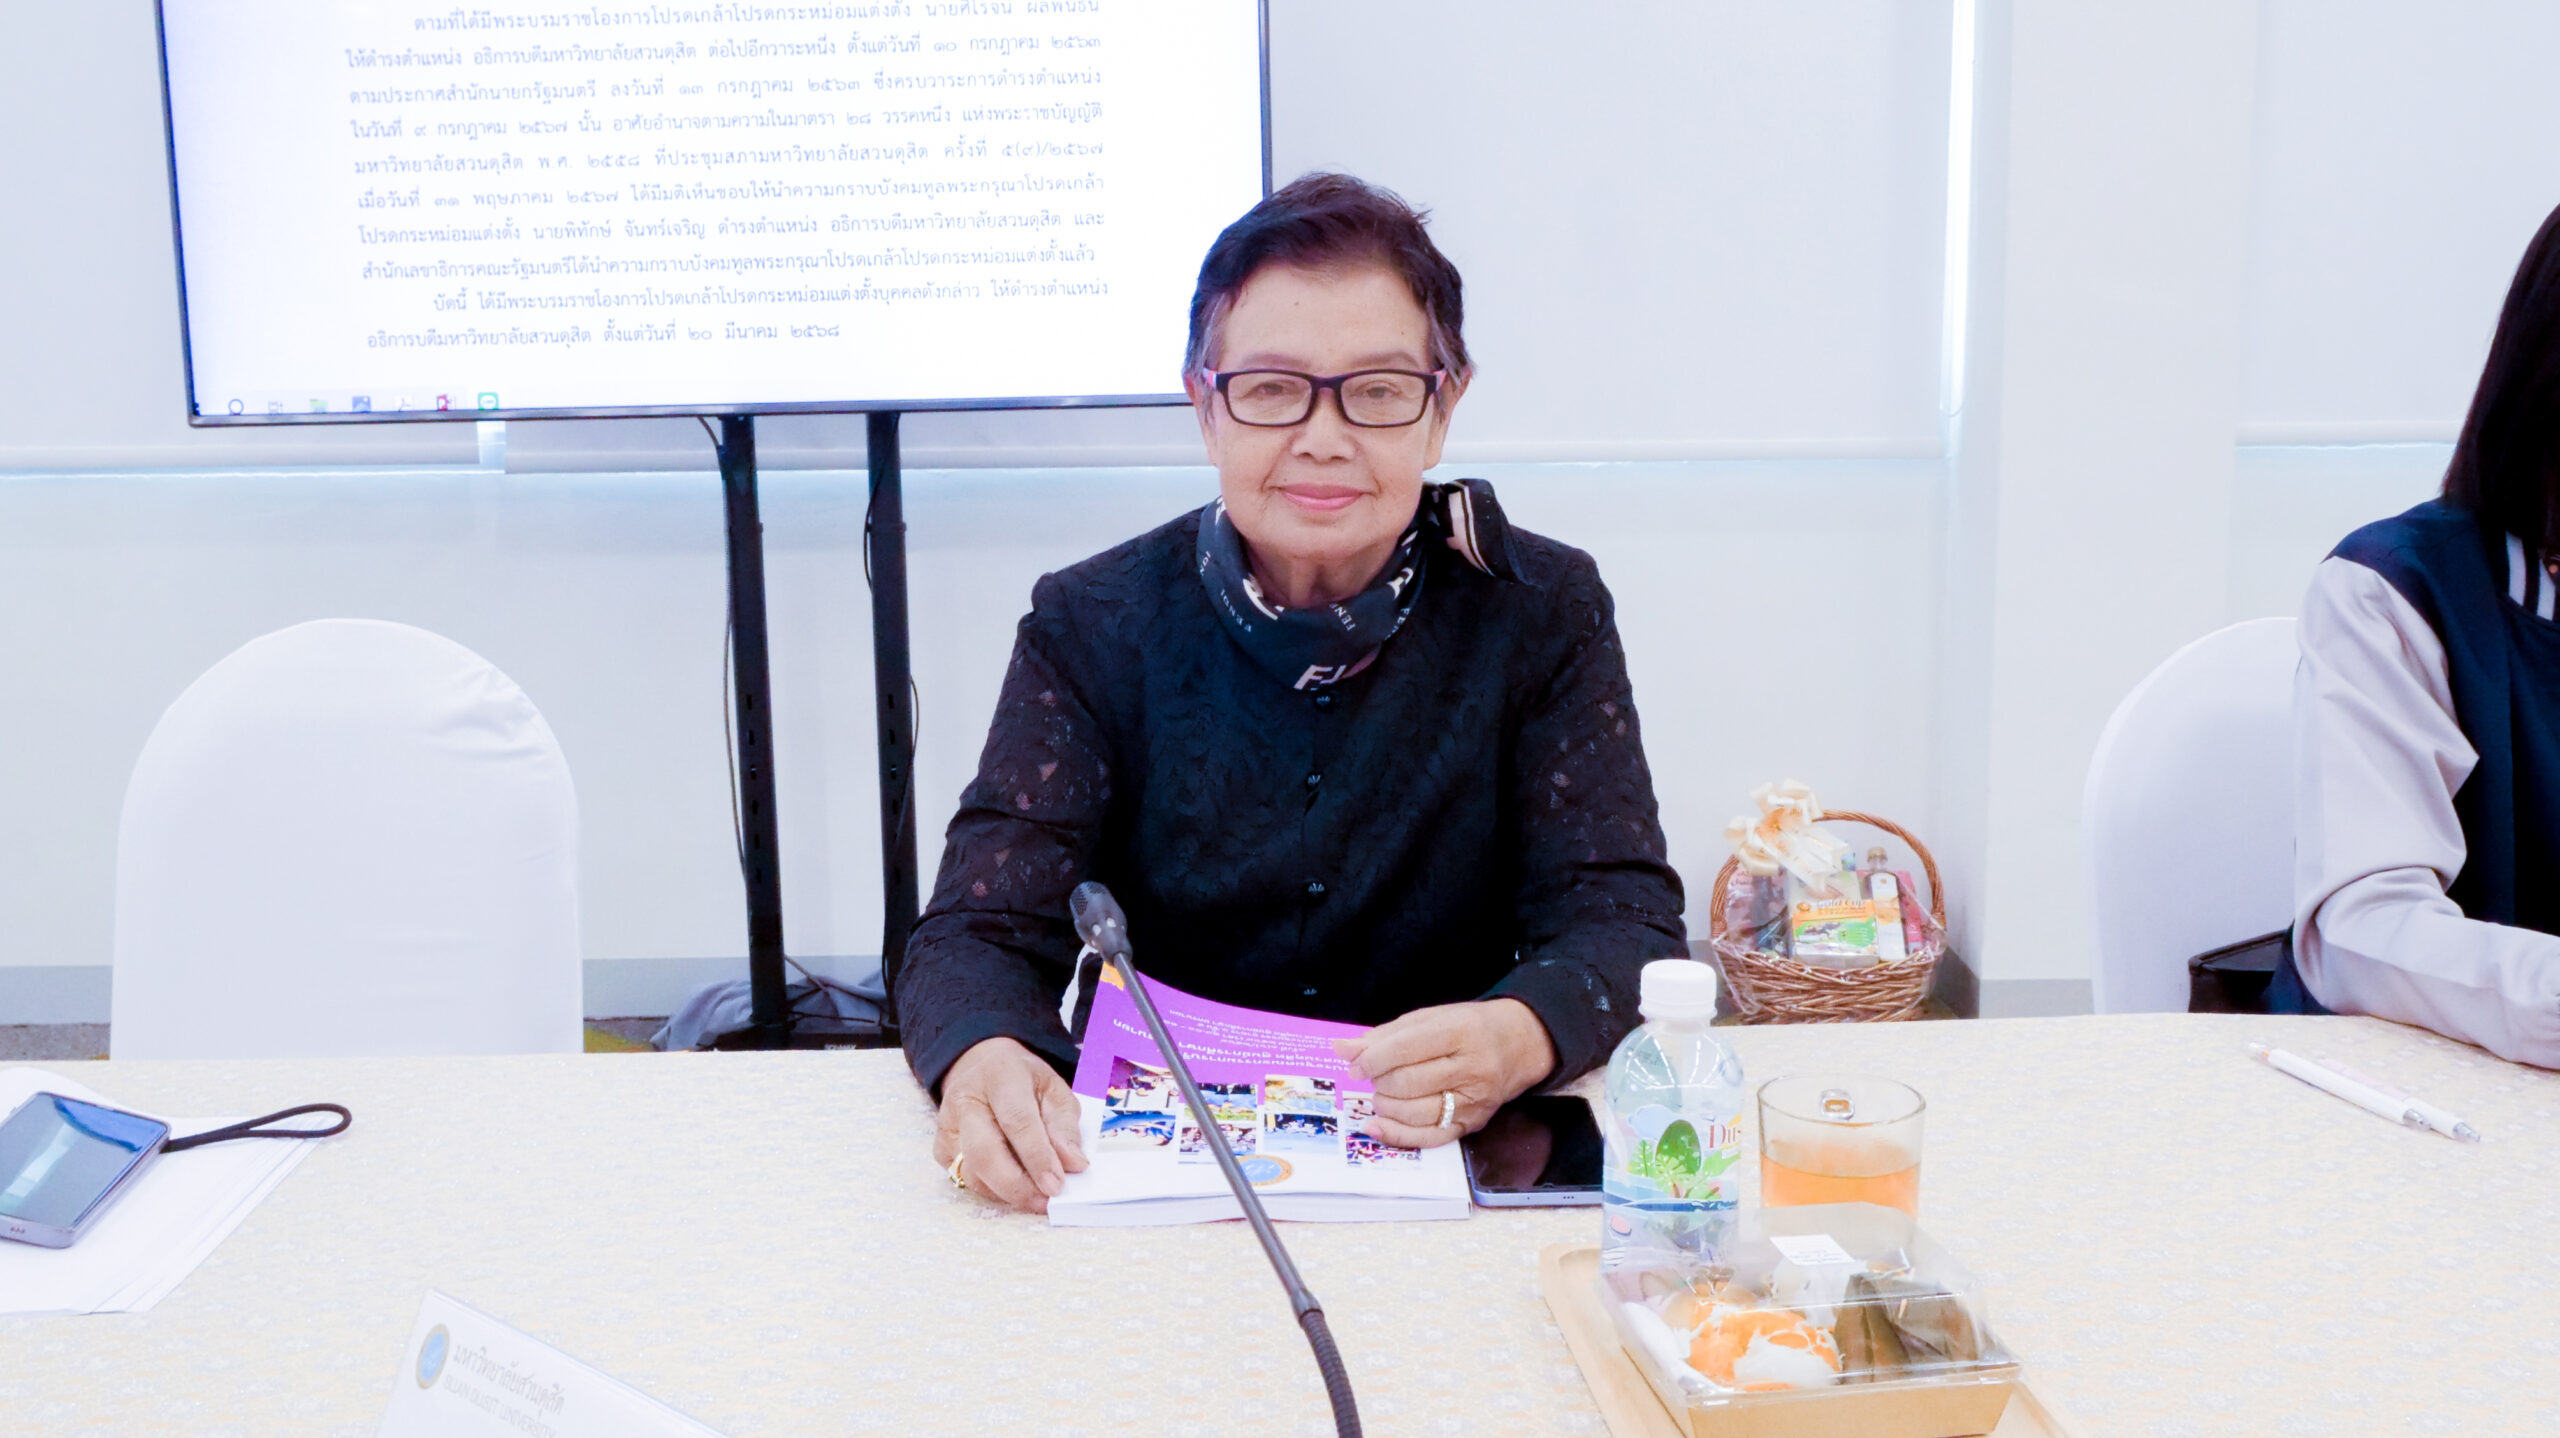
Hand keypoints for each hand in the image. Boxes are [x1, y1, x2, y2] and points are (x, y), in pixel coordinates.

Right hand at [932, 1037, 1087, 1212]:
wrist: (984, 1068)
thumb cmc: (1023, 1081)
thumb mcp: (1053, 1089)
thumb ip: (1064, 1126)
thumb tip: (1073, 1164)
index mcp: (1000, 1076)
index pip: (1017, 1121)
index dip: (1037, 1157)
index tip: (1056, 1185)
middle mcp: (965, 1100)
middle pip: (984, 1152)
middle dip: (1017, 1185)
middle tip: (1045, 1201)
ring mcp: (947, 1125)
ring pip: (972, 1173)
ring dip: (1007, 1193)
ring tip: (1035, 1196)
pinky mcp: (940, 1148)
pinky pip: (966, 1180)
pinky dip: (993, 1190)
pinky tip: (1014, 1186)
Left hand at [1330, 998, 1557, 1148]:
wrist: (1519, 1045)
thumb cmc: (1469, 1028)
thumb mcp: (1430, 1019)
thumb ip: (1385, 1035)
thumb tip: (1342, 1050)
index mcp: (1460, 1032)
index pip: (1405, 1049)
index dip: (1372, 1058)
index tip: (1356, 1063)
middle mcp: (1471, 1069)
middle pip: (1406, 1082)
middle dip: (1378, 1081)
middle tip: (1373, 1075)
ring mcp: (1473, 1101)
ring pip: (1413, 1112)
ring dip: (1384, 1104)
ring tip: (1382, 1092)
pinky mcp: (1471, 1125)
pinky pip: (1428, 1138)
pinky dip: (1395, 1135)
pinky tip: (1375, 1125)